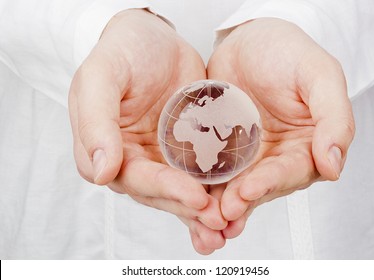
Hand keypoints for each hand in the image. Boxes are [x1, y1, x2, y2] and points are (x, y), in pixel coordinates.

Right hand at [68, 9, 225, 253]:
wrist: (154, 39)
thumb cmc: (123, 52)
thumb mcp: (101, 76)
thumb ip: (95, 121)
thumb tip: (100, 172)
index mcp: (107, 148)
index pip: (132, 178)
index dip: (162, 189)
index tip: (194, 197)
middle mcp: (133, 159)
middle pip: (159, 192)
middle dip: (188, 208)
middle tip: (219, 220)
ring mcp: (161, 157)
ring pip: (180, 191)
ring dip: (202, 211)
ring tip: (228, 225)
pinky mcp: (186, 150)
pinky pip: (200, 174)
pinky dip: (216, 191)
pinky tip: (235, 207)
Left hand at [207, 18, 354, 238]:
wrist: (248, 41)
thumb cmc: (286, 52)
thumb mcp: (319, 75)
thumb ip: (334, 118)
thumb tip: (334, 165)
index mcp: (307, 144)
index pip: (293, 171)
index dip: (272, 183)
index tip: (249, 190)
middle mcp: (278, 156)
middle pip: (263, 186)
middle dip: (242, 201)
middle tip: (223, 212)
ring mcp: (249, 155)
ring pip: (237, 185)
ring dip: (222, 204)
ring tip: (206, 218)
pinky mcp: (223, 151)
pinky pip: (214, 171)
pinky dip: (204, 187)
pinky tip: (192, 198)